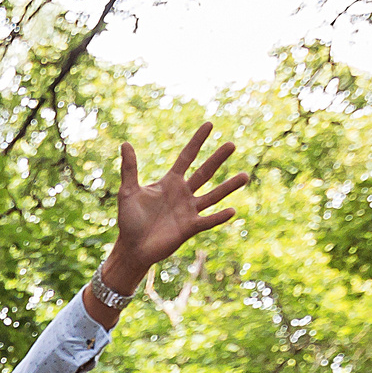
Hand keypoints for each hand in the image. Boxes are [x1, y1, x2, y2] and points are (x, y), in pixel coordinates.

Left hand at [105, 123, 250, 291]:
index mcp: (170, 182)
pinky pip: (208, 221)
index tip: (210, 124)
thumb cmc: (130, 220)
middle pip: (204, 172)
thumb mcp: (128, 192)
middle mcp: (183, 193)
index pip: (187, 157)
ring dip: (228, 186)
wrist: (133, 248)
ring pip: (212, 196)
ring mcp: (188, 211)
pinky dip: (219, 217)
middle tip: (232, 144)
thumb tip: (125, 143)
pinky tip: (233, 211)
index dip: (197, 141)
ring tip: (245, 176)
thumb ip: (129, 169)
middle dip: (217, 159)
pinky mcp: (190, 228)